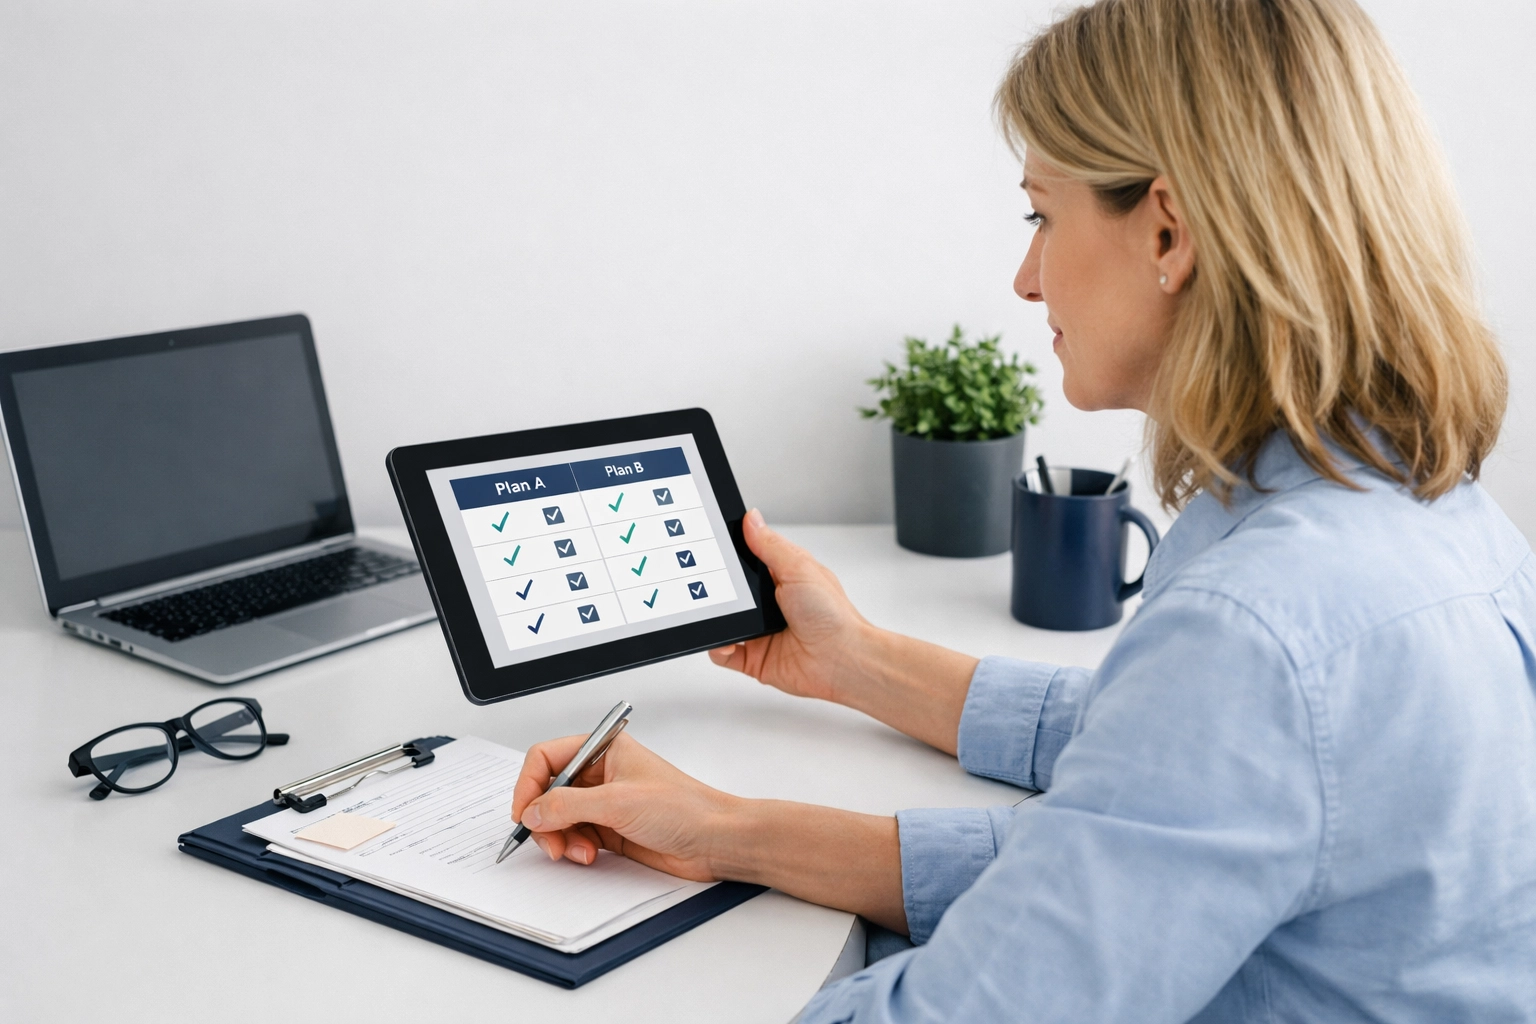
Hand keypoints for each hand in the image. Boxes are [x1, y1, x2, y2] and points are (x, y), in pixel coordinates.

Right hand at [510, 730, 909, 931]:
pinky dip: (573, 848)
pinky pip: (574, 836)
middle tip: (549, 842)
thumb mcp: (618, 802)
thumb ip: (568, 805)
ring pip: (559, 818)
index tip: (524, 812)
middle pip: (548, 791)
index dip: (529, 784)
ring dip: (560, 838)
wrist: (717, 840)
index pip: (547, 757)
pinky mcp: (610, 830)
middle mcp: (601, 773)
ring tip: (578, 852)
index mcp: (604, 749)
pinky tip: (587, 855)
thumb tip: (533, 811)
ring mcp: (605, 802)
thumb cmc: (686, 808)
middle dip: (544, 818)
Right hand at [709, 509, 979, 754]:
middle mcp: (769, 603)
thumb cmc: (833, 616)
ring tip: (717, 614)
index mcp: (780, 577)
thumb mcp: (799, 568)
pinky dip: (719, 648)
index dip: (729, 555)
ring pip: (722, 620)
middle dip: (717, 588)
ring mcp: (759, 631)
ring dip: (716, 618)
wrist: (843, 660)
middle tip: (710, 585)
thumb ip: (770, 545)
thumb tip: (750, 519)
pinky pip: (723, 652)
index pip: (745, 560)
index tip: (711, 548)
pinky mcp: (753, 658)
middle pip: (729, 591)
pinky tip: (726, 642)